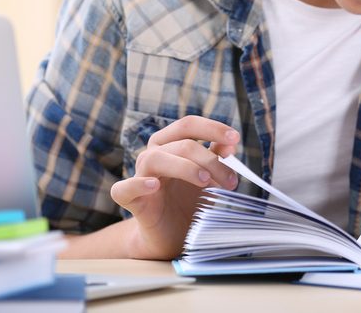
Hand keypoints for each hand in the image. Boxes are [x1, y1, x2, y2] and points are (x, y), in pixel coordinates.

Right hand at [109, 116, 240, 259]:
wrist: (171, 236)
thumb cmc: (188, 201)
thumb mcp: (208, 178)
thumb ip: (216, 158)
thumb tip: (229, 144)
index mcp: (171, 143)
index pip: (188, 125)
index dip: (212, 128)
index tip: (235, 138)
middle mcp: (154, 154)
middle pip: (181, 143)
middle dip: (209, 159)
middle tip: (230, 180)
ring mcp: (139, 175)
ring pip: (156, 158)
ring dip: (185, 168)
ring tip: (205, 182)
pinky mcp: (129, 199)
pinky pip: (124, 188)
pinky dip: (138, 184)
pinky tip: (154, 185)